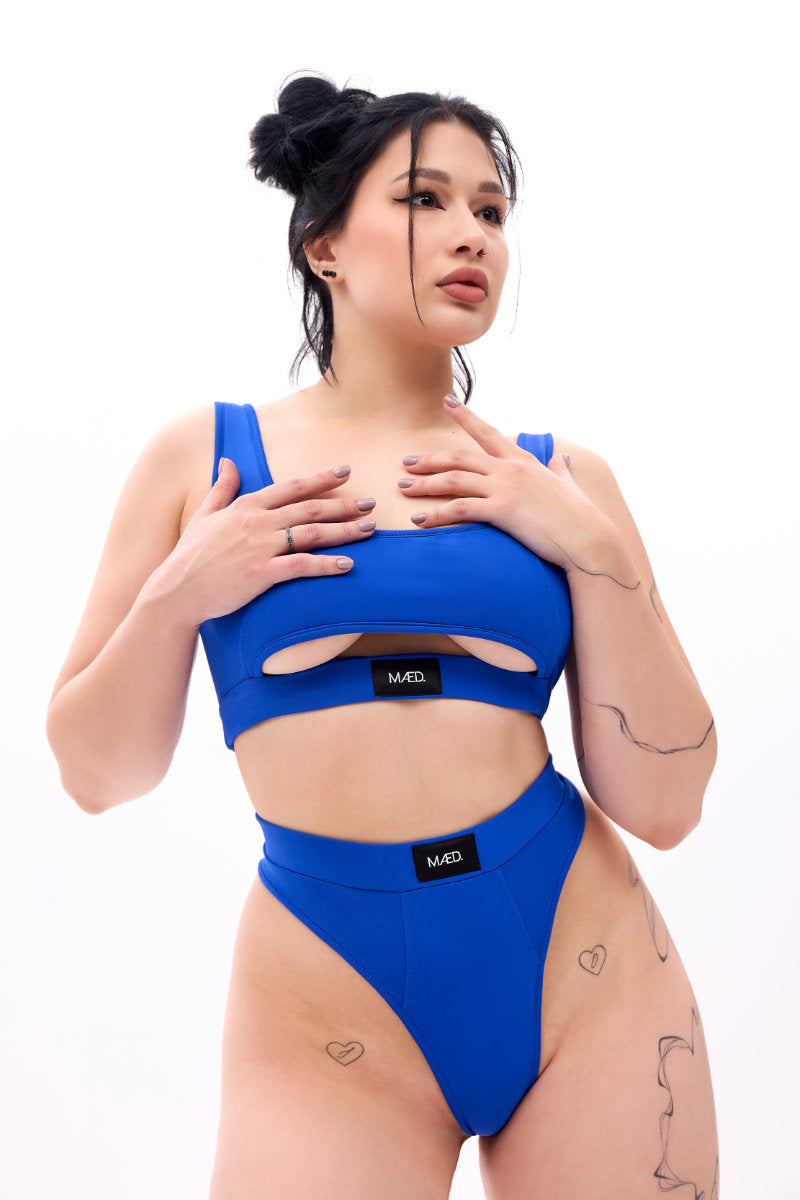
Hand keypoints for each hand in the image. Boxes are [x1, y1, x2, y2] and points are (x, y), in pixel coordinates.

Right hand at [148, 458, 376, 626]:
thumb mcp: (204, 515)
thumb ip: (221, 488)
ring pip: (312, 534)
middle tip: (371, 502)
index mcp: (246, 505)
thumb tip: (227, 461)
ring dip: (345, 530)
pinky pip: (301, 566)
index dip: (321, 478)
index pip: (292, 487)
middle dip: (344, 504)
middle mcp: (257, 522)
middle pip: (310, 509)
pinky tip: (347, 565)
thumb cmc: (190, 555)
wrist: (177, 591)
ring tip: (370, 529)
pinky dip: (326, 565)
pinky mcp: (261, 574)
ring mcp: (260, 547)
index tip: (345, 471)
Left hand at [396, 395, 612, 570]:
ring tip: (403, 488)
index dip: (465, 416)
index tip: (447, 401)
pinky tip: (418, 520)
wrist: (589, 539)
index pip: (488, 432)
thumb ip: (559, 470)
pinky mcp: (502, 510)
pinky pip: (460, 509)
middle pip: (459, 457)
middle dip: (430, 459)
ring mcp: (506, 488)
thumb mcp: (568, 485)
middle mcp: (510, 469)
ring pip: (454, 480)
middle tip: (407, 462)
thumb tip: (561, 458)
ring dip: (424, 484)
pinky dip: (436, 514)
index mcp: (523, 460)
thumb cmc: (580, 516)